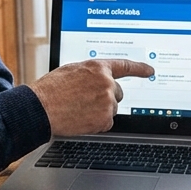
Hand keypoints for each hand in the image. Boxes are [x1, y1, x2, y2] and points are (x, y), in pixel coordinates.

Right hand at [29, 59, 154, 136]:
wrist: (40, 108)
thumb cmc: (51, 89)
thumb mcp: (71, 71)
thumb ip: (90, 73)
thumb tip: (100, 79)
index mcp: (98, 68)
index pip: (125, 66)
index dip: (139, 68)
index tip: (150, 71)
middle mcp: (106, 83)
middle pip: (117, 94)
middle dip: (105, 98)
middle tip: (84, 101)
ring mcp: (107, 102)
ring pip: (112, 109)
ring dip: (100, 111)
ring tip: (78, 109)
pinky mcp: (105, 119)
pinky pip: (107, 122)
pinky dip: (96, 123)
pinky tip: (81, 118)